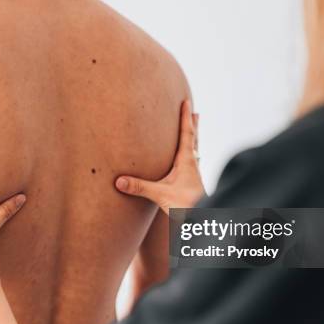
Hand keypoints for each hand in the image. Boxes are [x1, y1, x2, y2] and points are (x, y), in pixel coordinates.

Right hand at [115, 100, 205, 214]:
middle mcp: (193, 166)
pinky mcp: (194, 186)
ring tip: (193, 134)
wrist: (203, 221)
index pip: (187, 134)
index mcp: (187, 162)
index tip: (187, 102)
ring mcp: (194, 176)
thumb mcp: (160, 195)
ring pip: (195, 153)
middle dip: (192, 125)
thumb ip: (140, 187)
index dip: (185, 117)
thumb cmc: (186, 206)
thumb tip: (119, 181)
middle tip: (195, 112)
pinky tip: (189, 165)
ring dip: (193, 141)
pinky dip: (191, 159)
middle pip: (194, 140)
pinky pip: (192, 167)